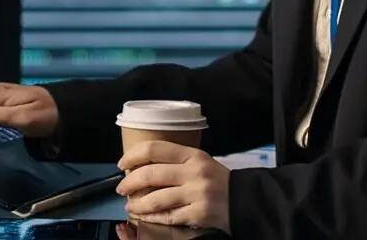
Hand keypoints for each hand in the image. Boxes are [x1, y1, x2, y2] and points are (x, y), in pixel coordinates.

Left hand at [116, 141, 231, 232]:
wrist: (245, 200)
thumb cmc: (218, 180)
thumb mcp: (200, 161)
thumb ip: (176, 161)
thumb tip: (142, 166)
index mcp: (193, 155)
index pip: (154, 149)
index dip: (132, 156)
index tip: (122, 164)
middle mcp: (194, 172)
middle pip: (150, 174)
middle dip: (129, 182)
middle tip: (121, 187)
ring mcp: (196, 194)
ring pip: (155, 199)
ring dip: (137, 204)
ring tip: (130, 205)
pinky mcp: (198, 214)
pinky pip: (168, 216)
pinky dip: (152, 218)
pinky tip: (145, 216)